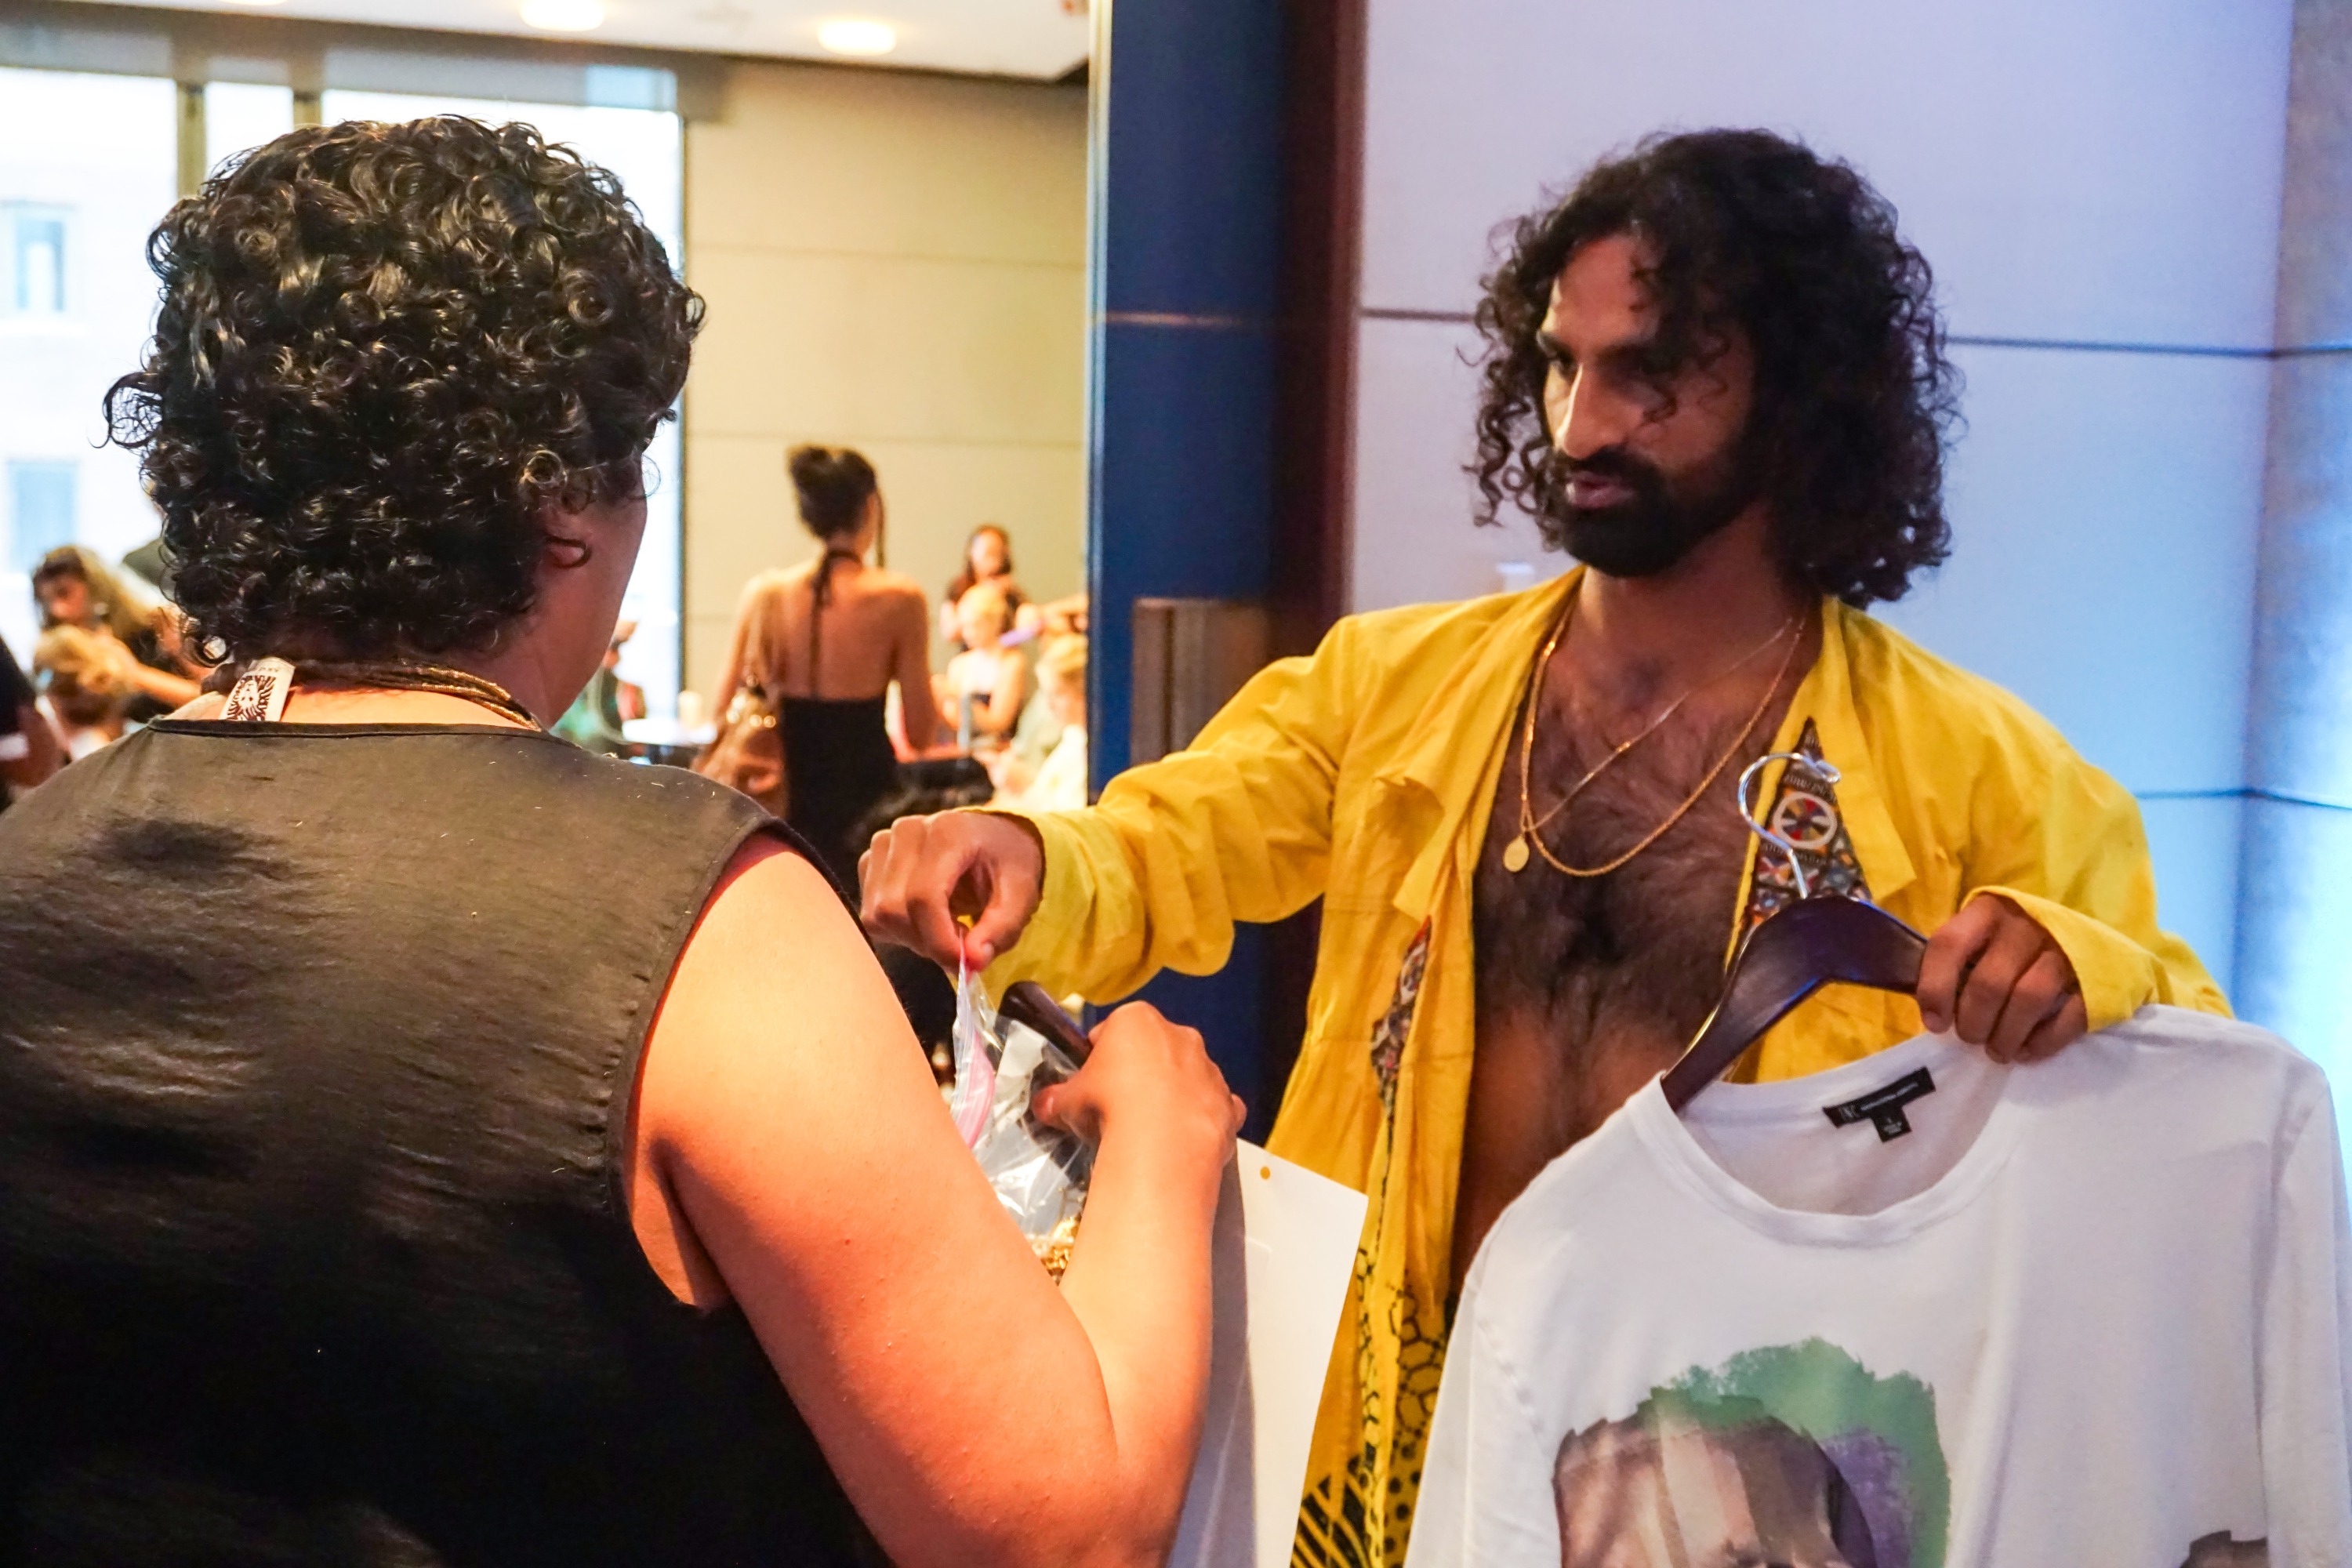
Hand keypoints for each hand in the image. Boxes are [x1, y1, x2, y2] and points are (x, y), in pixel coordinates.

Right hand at [859, 809, 1044, 971]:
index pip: (924, 896)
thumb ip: (1001, 928)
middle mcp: (908, 833)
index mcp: (948, 833)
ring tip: (947, 926)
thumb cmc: (1007, 863)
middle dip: (927, 942)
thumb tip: (972, 961)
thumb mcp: (1022, 894)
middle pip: (894, 910)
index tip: (963, 963)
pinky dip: (899, 930)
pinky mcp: (870, 861)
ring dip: (913, 937)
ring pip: (878, 916)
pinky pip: (872, 915)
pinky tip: (927, 919)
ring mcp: (884, 845)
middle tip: (961, 943)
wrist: (993, 837)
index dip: (939, 940)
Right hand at [1030, 1001, 1244, 1154]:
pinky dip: (1204, 1118)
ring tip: (1152, 1129)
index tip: (1092, 1081)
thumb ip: (1056, 1098)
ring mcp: (1209, 1068)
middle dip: (1140, 1071)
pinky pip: (1215, 1106)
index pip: (1113, 1029)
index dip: (1099, 1055)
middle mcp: (1179, 1034)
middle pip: (1155, 1048)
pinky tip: (1186, 1138)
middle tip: (1119, 1105)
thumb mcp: (1068, 1101)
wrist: (1162, 1142)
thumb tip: (1044, 1105)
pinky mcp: (1229, 1103)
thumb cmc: (1109, 1105)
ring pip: (1188, 1076)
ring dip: (1174, 1094)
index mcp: (1137, 1020)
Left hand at [1917, 894, 2086, 1062]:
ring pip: (2028, 999)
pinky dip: (2044, 1041)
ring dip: (2007, 1035)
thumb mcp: (1980, 935)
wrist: (2081, 926)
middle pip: (1989, 982)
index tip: (1935, 1024)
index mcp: (1987, 911)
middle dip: (1974, 1022)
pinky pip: (2069, 1015)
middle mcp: (2025, 924)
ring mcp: (2064, 948)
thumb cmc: (2012, 938)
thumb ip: (1955, 962)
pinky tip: (2027, 1051)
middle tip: (1972, 1038)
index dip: (1935, 988)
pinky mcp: (2095, 975)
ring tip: (1998, 1051)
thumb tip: (1932, 1012)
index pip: (1949, 945)